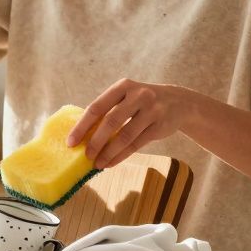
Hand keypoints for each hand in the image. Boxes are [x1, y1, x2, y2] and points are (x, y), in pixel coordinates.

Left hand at [67, 80, 193, 168]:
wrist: (180, 102)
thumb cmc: (143, 102)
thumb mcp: (127, 97)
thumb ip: (109, 110)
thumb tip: (82, 135)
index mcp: (123, 87)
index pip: (97, 107)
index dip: (82, 126)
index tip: (71, 142)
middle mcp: (138, 95)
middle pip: (111, 121)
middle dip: (95, 141)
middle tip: (85, 156)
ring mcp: (151, 110)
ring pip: (125, 136)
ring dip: (108, 152)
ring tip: (97, 164)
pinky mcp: (160, 125)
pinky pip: (136, 144)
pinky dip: (121, 156)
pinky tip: (111, 163)